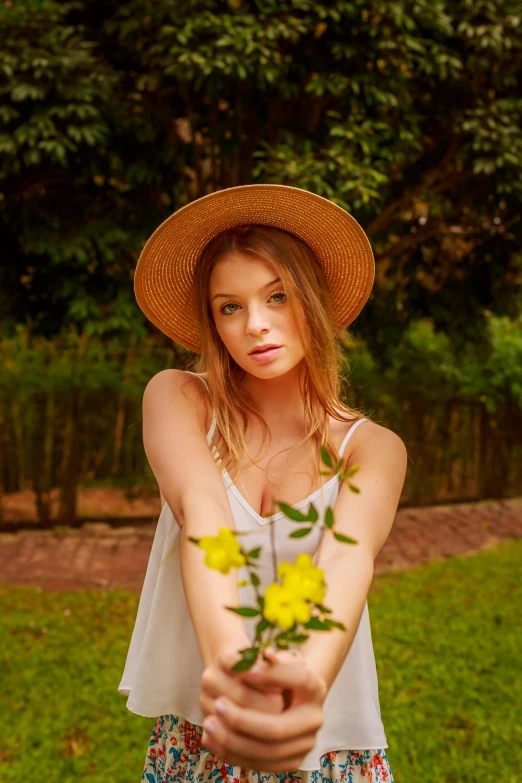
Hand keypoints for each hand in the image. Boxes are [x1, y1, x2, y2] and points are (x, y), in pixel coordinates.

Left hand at [200, 647, 326, 772]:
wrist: (292, 696)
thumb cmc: (279, 671)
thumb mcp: (277, 658)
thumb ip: (271, 659)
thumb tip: (266, 656)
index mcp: (315, 688)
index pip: (297, 680)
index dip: (270, 675)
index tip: (242, 670)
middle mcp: (315, 719)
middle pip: (276, 729)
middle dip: (242, 720)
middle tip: (216, 705)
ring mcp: (304, 745)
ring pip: (265, 752)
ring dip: (232, 740)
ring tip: (208, 723)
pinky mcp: (290, 762)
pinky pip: (258, 764)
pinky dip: (231, 754)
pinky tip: (210, 739)